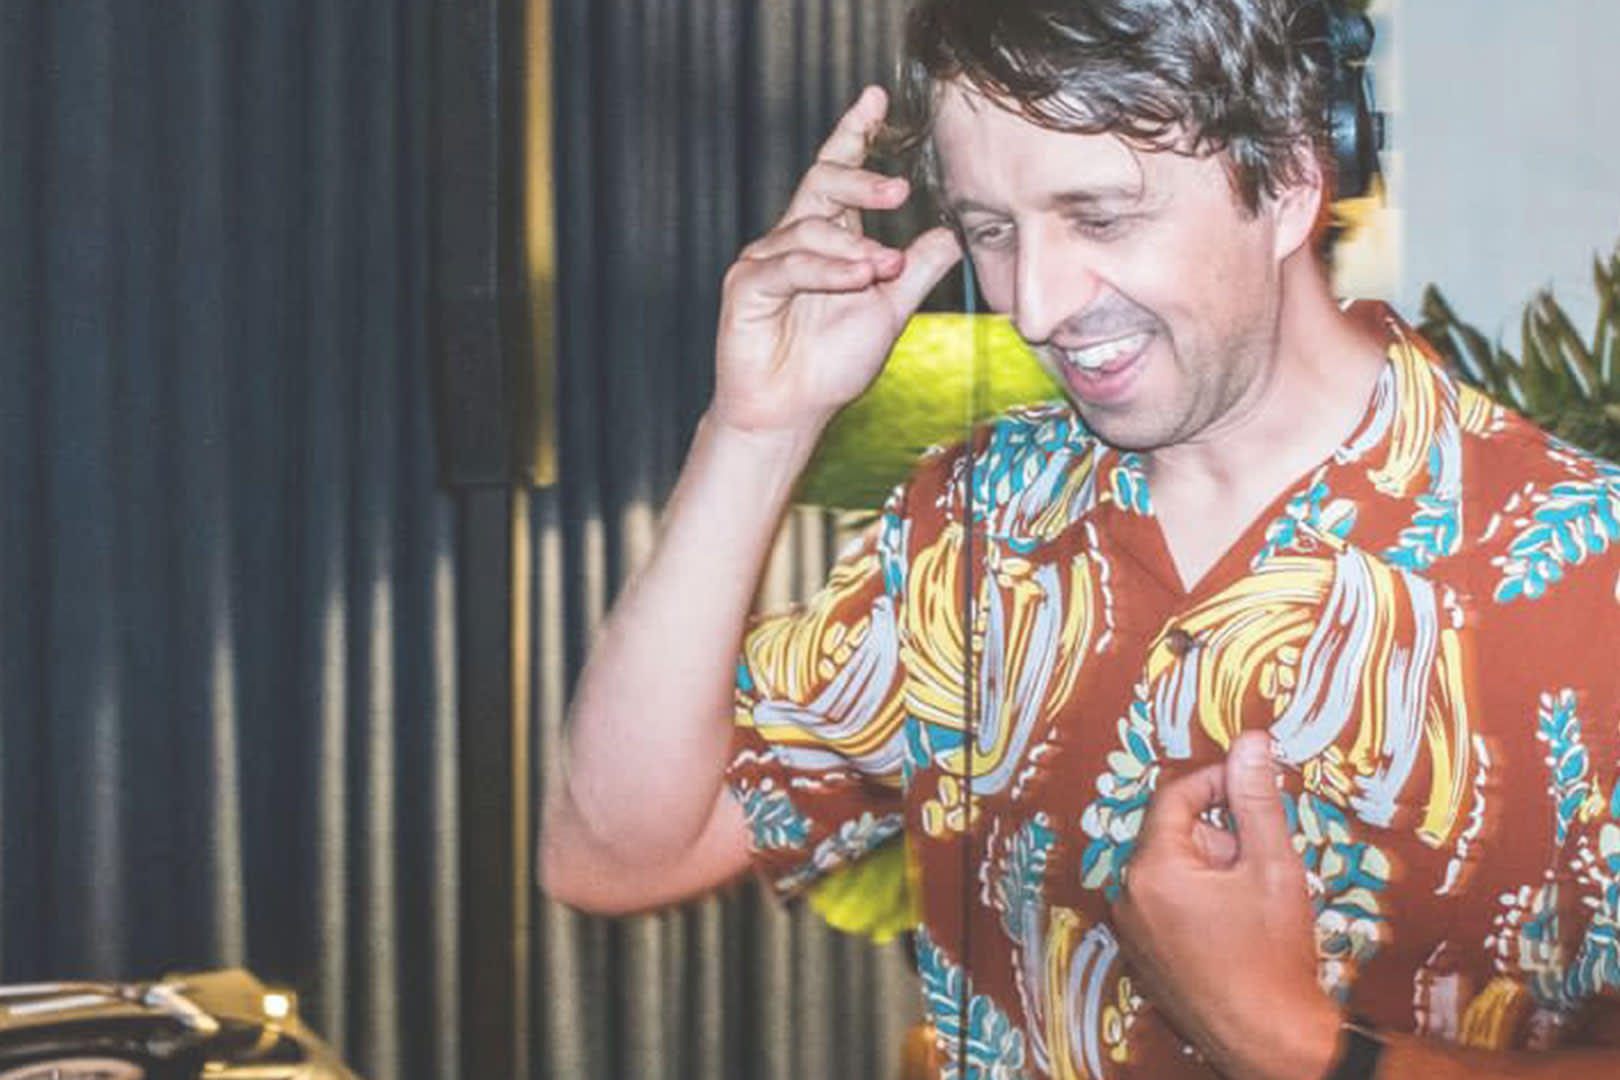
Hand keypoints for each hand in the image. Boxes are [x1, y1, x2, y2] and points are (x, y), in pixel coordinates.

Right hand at [712, 85, 962, 440]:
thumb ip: (917, 269)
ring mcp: (764, 262)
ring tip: (884, 269)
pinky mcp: (745, 288)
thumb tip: (953, 232)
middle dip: (860, 179)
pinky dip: (826, 271)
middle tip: (901, 189)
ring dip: (854, 247)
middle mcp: (792, 240)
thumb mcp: (889, 310)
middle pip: (820, 184)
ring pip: (810, 231)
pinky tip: (857, 279)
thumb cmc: (831, 365)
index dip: (854, 134)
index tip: (877, 98)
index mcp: (825, 238)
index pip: (838, 173)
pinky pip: (788, 268)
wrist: (791, 414)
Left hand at [1111, 733, 1341, 1079]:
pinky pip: (1163, 905)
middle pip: (1172, 835)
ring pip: (1169, 871)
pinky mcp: (1139, 955)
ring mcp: (1128, 929)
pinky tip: (1229, 931)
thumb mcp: (1273, 866)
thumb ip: (1257, 798)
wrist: (1267, 1039)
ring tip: (1246, 906)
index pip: (1174, 797)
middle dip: (1217, 839)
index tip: (1251, 785)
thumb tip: (1251, 741)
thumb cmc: (1273, 955)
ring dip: (1208, 873)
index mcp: (1151, 868)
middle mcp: (1126, 895)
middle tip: (1257, 866)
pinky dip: (1194, 903)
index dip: (1216, 783)